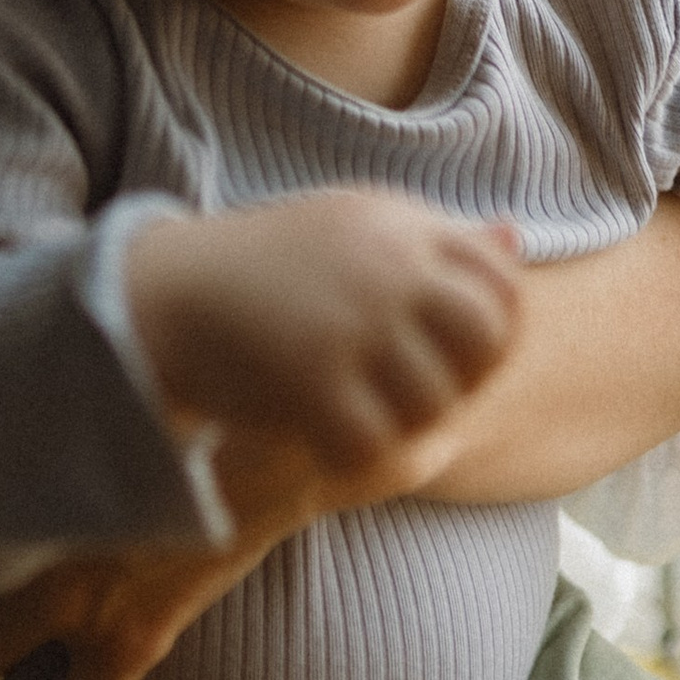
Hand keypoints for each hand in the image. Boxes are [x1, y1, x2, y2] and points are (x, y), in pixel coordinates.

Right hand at [124, 191, 522, 475]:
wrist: (166, 293)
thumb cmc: (269, 266)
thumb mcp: (354, 229)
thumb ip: (434, 241)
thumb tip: (513, 238)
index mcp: (399, 225)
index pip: (501, 280)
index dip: (495, 328)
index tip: (453, 353)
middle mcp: (385, 267)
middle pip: (485, 341)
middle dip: (464, 379)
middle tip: (412, 394)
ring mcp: (352, 324)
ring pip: (434, 403)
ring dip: (401, 424)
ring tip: (356, 414)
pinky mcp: (313, 381)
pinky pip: (373, 445)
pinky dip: (350, 455)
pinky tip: (318, 439)